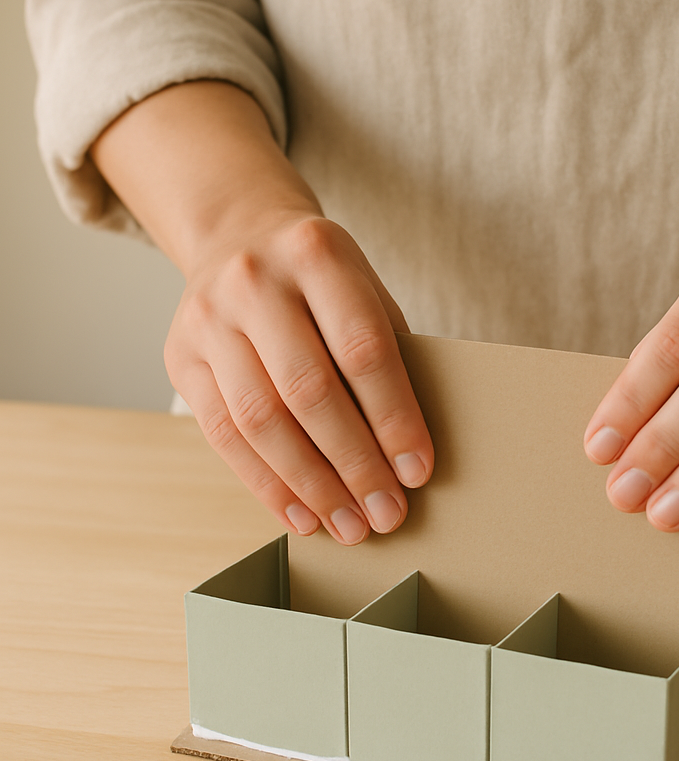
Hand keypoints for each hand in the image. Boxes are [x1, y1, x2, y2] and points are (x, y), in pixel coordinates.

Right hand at [165, 213, 433, 543]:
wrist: (239, 235)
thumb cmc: (321, 278)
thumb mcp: (363, 288)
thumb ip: (385, 353)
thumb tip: (408, 451)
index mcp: (316, 255)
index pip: (362, 349)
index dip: (393, 417)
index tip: (417, 471)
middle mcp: (255, 281)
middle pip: (308, 390)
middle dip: (354, 464)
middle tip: (387, 513)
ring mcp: (208, 318)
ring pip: (260, 420)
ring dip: (311, 486)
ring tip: (349, 526)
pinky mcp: (179, 357)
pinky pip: (222, 435)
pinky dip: (266, 484)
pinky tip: (301, 514)